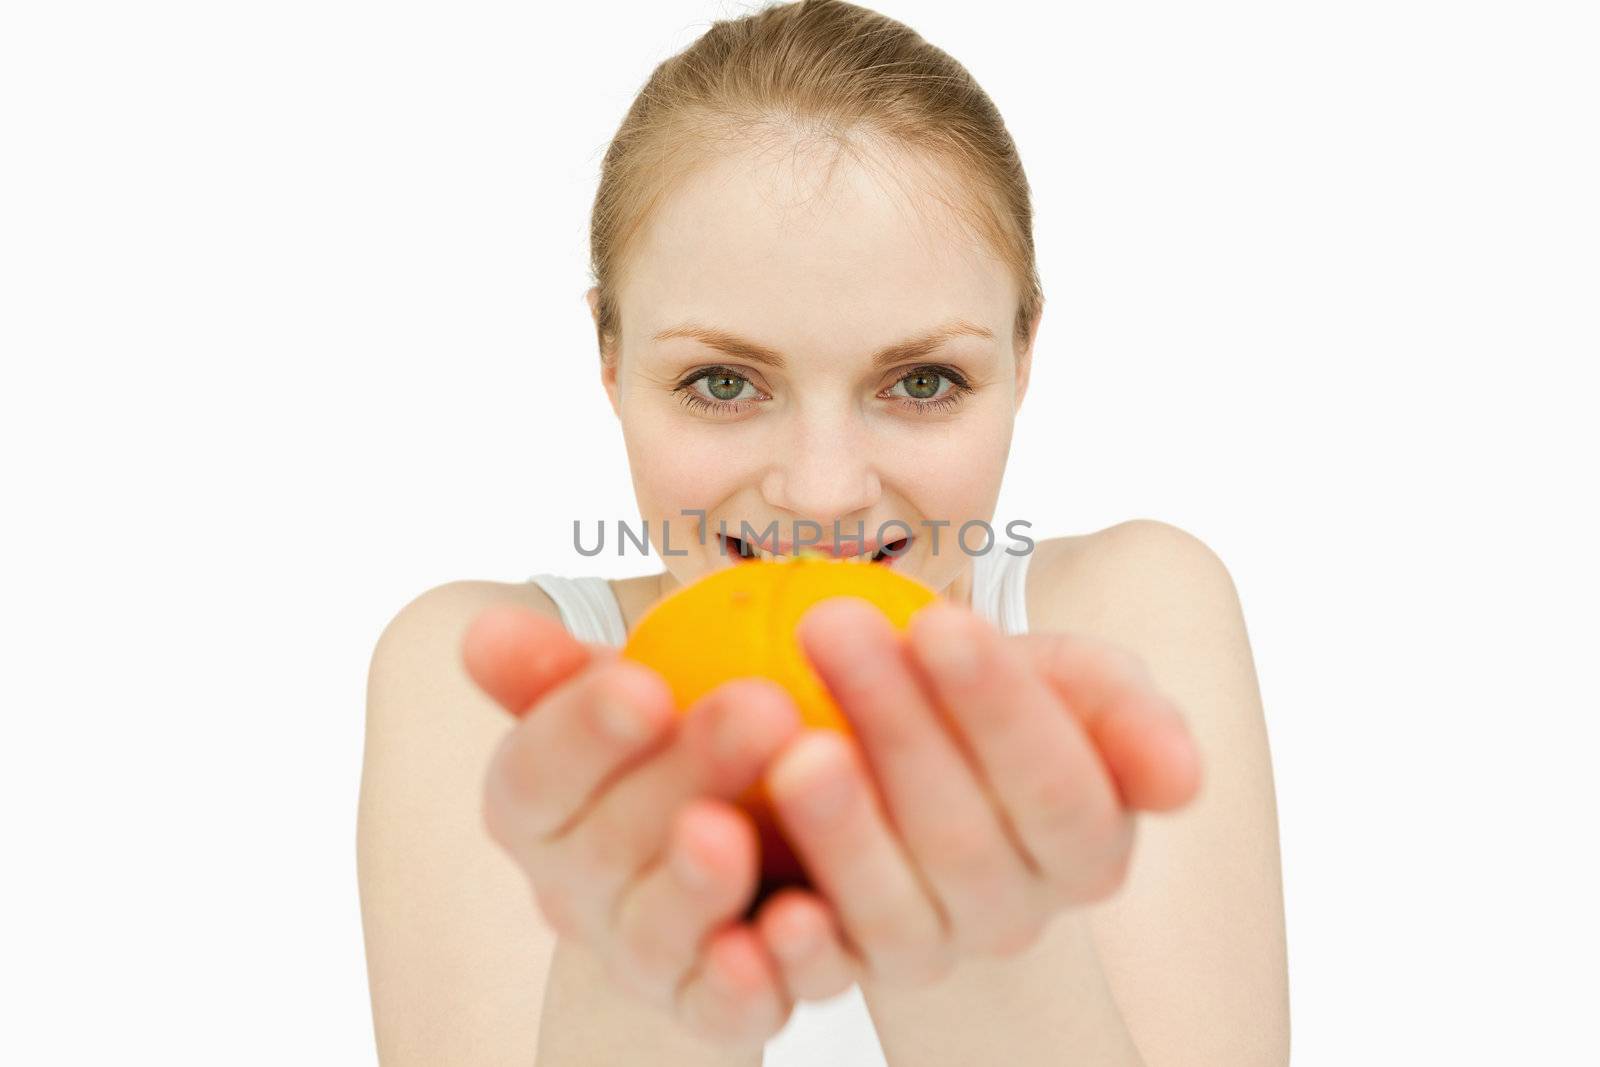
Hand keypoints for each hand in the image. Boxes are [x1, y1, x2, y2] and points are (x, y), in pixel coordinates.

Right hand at [463, 604, 810, 1045]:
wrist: (748, 839)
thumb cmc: (675, 746)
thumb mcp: (626, 693)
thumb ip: (558, 667)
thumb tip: (485, 632)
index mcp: (537, 808)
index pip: (535, 774)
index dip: (582, 733)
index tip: (642, 686)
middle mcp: (574, 894)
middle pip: (606, 848)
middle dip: (683, 777)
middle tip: (761, 709)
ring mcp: (644, 959)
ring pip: (657, 934)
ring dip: (700, 886)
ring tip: (744, 834)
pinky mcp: (715, 1011)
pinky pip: (728, 1011)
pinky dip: (759, 977)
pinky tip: (800, 923)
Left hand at [751, 596, 1203, 986]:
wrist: (907, 743)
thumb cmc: (988, 701)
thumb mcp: (1069, 684)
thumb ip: (1124, 713)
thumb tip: (1183, 776)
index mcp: (1086, 845)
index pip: (1057, 788)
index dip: (999, 708)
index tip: (940, 622)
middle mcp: (1013, 911)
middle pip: (963, 837)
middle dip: (899, 727)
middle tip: (834, 630)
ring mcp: (929, 947)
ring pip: (894, 908)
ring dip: (844, 831)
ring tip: (794, 752)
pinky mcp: (846, 968)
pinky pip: (826, 975)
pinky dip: (800, 950)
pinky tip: (775, 907)